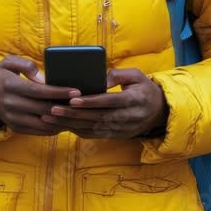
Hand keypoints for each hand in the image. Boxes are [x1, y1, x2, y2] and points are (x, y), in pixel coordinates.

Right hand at [0, 55, 81, 135]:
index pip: (39, 91)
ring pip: (43, 124)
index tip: (76, 91)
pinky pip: (39, 131)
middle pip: (44, 109)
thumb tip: (43, 78)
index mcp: (10, 86)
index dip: (59, 92)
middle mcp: (11, 104)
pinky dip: (54, 128)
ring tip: (76, 114)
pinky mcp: (16, 128)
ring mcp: (13, 118)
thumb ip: (25, 65)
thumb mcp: (7, 63)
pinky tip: (63, 121)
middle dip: (65, 107)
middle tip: (82, 103)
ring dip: (62, 120)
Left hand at [42, 68, 167, 138]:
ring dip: (71, 124)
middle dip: (74, 114)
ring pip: (94, 128)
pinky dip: (78, 131)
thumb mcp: (137, 75)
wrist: (159, 112)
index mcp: (134, 100)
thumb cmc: (144, 89)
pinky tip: (62, 125)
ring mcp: (123, 129)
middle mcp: (128, 117)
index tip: (73, 99)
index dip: (91, 102)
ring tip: (51, 118)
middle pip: (98, 117)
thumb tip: (100, 79)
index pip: (110, 102)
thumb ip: (119, 74)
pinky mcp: (117, 135)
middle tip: (53, 109)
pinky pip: (95, 135)